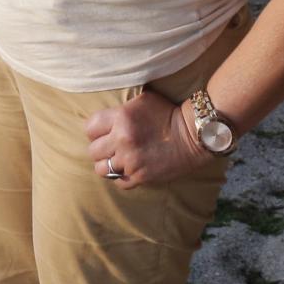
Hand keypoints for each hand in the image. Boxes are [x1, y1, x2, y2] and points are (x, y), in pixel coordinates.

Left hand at [85, 91, 210, 189]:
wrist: (193, 135)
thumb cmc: (167, 113)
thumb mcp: (141, 101)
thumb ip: (119, 109)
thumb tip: (105, 116)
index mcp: (120, 118)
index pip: (89, 128)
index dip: (95, 131)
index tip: (103, 133)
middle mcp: (122, 140)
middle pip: (93, 150)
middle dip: (101, 149)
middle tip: (111, 147)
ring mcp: (131, 160)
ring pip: (102, 169)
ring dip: (108, 165)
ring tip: (117, 161)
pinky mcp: (142, 176)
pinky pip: (119, 182)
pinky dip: (122, 178)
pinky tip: (128, 170)